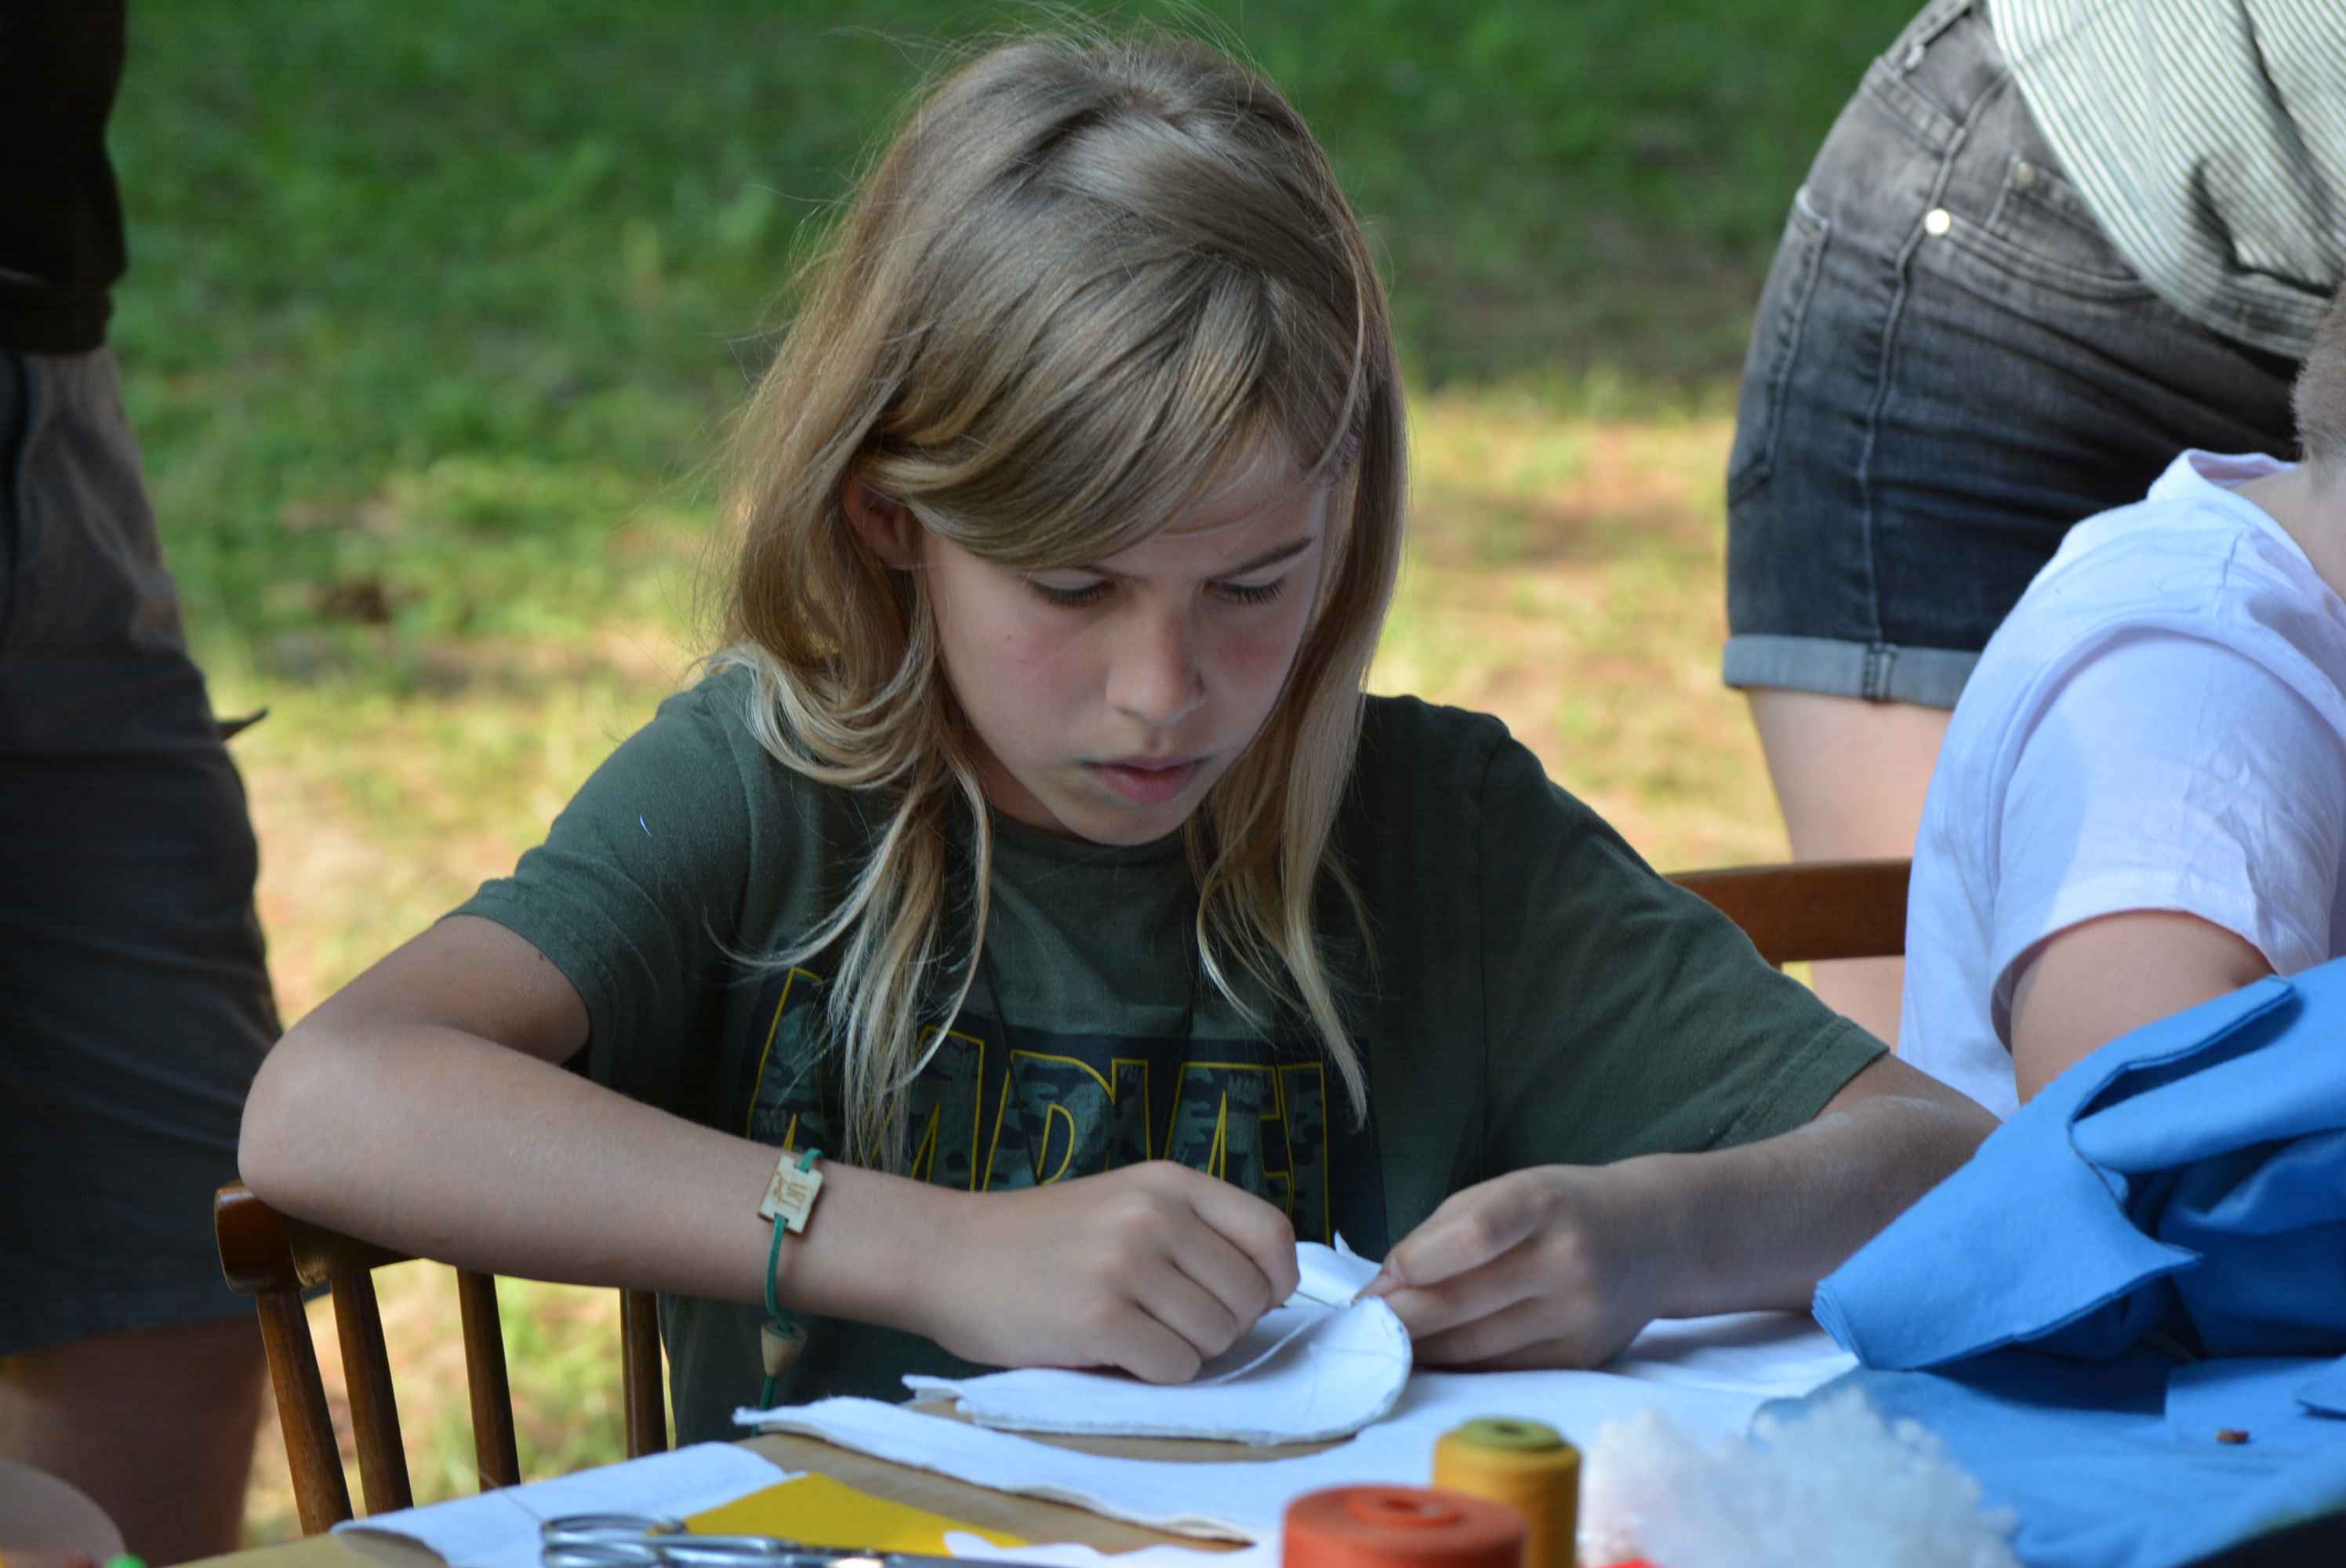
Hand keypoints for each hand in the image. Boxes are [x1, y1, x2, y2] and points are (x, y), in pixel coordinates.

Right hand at [910, 1160, 1297, 1382]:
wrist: (945, 1254)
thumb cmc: (1039, 1240)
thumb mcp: (1123, 1203)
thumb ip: (1189, 1231)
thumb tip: (1265, 1292)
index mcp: (1169, 1181)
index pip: (1273, 1235)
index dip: (1274, 1282)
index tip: (1248, 1303)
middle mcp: (1155, 1214)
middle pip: (1249, 1299)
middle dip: (1221, 1327)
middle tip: (1165, 1323)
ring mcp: (1127, 1264)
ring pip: (1216, 1339)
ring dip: (1184, 1353)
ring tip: (1131, 1333)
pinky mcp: (1100, 1318)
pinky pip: (1173, 1368)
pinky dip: (1152, 1375)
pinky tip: (1111, 1353)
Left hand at [1362, 1164, 1666, 1368]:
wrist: (1656, 1236)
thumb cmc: (1563, 1206)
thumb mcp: (1509, 1190)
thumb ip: (1443, 1232)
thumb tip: (1382, 1290)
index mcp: (1544, 1203)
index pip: (1475, 1234)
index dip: (1417, 1263)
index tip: (1378, 1284)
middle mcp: (1568, 1261)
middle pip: (1463, 1303)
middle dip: (1398, 1320)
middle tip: (1356, 1327)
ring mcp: (1579, 1316)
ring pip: (1475, 1348)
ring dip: (1419, 1351)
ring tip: (1383, 1345)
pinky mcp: (1582, 1358)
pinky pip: (1501, 1371)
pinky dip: (1456, 1368)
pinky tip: (1430, 1359)